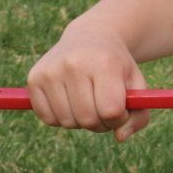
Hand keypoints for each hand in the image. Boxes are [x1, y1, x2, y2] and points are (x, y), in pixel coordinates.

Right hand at [26, 17, 150, 138]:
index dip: (119, 118)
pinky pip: (48, 118)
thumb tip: (120, 137)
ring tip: (88, 101)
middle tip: (104, 108)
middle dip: (100, 122)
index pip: (110, 110)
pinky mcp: (34, 78)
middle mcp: (74, 64)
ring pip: (67, 122)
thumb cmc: (116, 66)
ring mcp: (51, 70)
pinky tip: (70, 100)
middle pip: (88, 119)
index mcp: (104, 63)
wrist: (90, 36)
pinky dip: (61, 118)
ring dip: (81, 121)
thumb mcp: (136, 84)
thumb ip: (138, 116)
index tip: (121, 109)